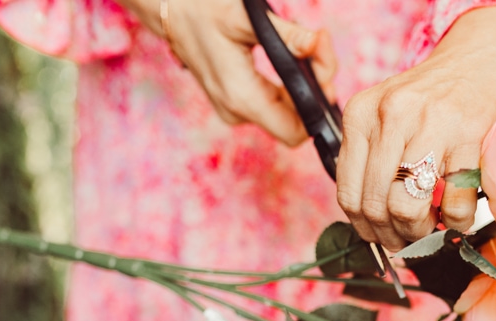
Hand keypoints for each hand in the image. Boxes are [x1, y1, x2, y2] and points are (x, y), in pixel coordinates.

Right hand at [119, 0, 336, 145]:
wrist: (172, 11)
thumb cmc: (204, 10)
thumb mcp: (246, 17)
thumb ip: (286, 34)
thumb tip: (316, 44)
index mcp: (241, 97)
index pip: (295, 132)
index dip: (317, 109)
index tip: (323, 73)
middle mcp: (238, 112)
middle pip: (296, 122)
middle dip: (316, 91)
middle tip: (320, 49)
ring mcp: (237, 111)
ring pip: (288, 113)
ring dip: (306, 86)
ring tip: (310, 46)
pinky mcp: (238, 103)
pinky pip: (276, 105)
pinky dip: (291, 86)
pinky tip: (294, 57)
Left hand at [336, 6, 495, 250]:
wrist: (480, 63)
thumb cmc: (430, 101)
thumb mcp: (385, 117)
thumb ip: (368, 160)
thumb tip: (368, 224)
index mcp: (361, 114)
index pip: (348, 193)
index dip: (364, 228)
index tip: (381, 237)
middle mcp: (391, 116)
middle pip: (375, 205)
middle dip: (392, 235)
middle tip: (407, 239)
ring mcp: (432, 125)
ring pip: (406, 207)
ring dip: (419, 232)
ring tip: (431, 228)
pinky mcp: (470, 137)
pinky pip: (455, 203)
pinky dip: (457, 222)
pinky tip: (458, 214)